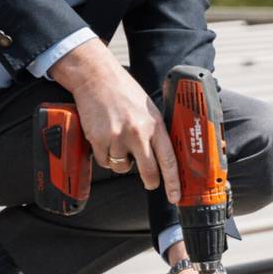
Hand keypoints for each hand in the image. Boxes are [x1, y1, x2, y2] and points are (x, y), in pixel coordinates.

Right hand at [51, 40, 179, 201]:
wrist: (97, 78)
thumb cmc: (123, 90)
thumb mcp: (148, 108)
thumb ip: (155, 130)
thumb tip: (162, 153)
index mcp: (154, 125)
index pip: (169, 160)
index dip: (173, 182)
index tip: (175, 195)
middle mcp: (137, 133)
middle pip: (148, 171)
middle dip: (151, 180)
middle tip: (151, 181)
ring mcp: (117, 138)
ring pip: (123, 168)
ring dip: (122, 161)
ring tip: (119, 142)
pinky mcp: (99, 140)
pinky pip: (105, 162)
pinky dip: (105, 156)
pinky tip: (106, 139)